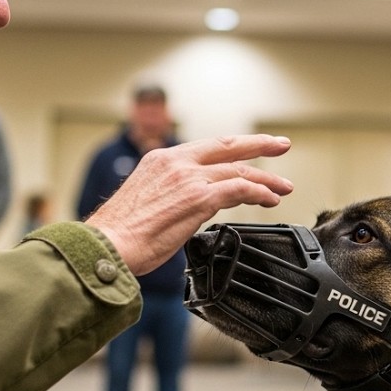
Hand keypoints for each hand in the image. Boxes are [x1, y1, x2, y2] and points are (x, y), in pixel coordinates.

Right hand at [86, 134, 293, 273]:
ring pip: (238, 170)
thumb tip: (189, 205)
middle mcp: (176, 162)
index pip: (206, 148)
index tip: (251, 148)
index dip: (233, 147)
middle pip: (228, 147)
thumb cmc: (120, 234)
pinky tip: (269, 200)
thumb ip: (171, 194)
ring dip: (266, 179)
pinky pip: (239, 189)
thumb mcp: (145, 200)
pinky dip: (259, 192)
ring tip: (283, 187)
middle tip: (281, 146)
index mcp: (161, 159)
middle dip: (259, 145)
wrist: (107, 245)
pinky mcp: (198, 198)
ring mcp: (189, 178)